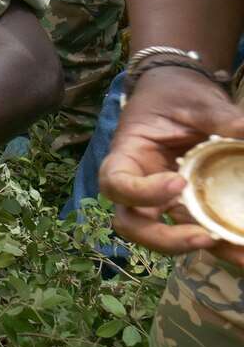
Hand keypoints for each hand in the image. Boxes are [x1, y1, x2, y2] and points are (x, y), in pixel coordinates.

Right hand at [99, 68, 243, 264]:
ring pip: (166, 236)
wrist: (179, 93)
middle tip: (204, 236)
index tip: (178, 181)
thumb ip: (221, 117)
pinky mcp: (187, 205)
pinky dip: (220, 242)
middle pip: (134, 225)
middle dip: (165, 239)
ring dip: (200, 248)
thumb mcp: (195, 101)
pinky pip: (197, 228)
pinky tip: (243, 246)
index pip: (116, 184)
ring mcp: (162, 199)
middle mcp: (139, 185)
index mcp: (128, 155)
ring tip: (241, 252)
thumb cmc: (174, 94)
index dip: (140, 192)